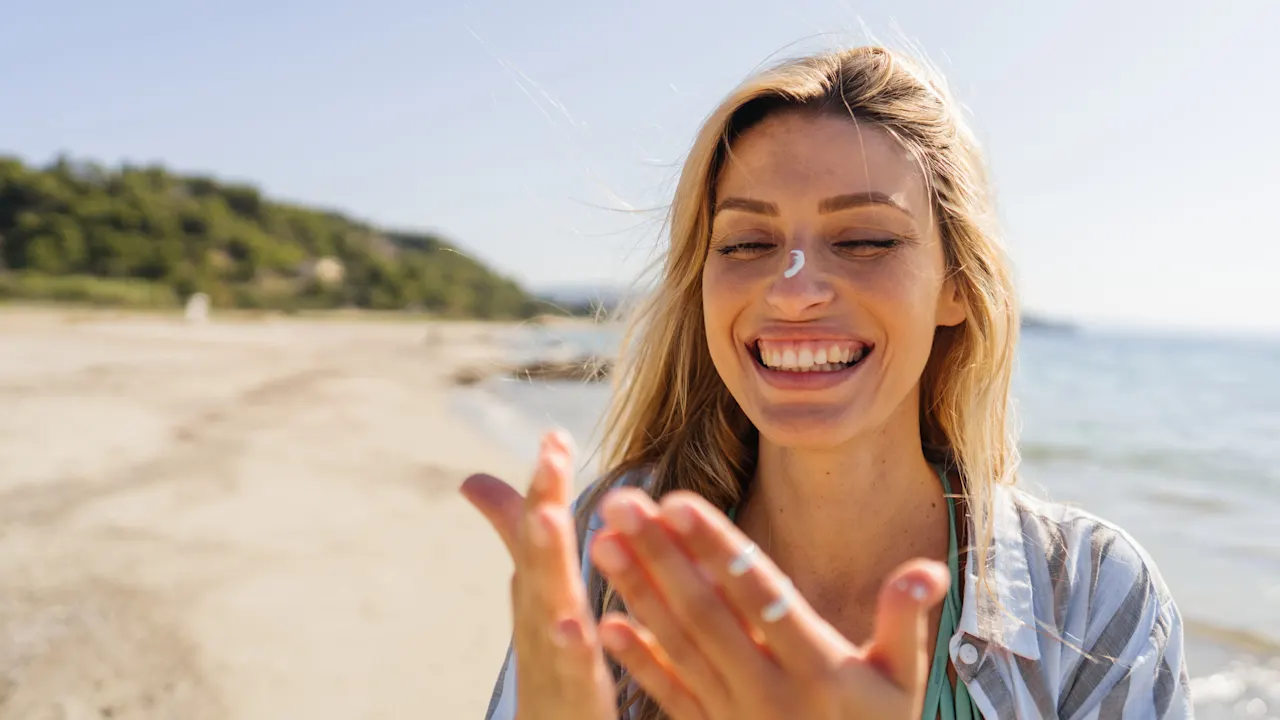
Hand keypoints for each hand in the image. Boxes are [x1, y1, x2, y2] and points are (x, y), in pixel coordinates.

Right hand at [460, 431, 616, 719]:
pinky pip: (572, 666)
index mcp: (542, 585)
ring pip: (549, 599)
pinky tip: (573, 621)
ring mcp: (551, 653)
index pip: (539, 525)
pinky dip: (569, 644)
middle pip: (539, 551)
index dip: (545, 482)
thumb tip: (474, 480)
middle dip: (543, 500)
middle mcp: (539, 612)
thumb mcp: (536, 593)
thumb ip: (518, 536)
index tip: (555, 433)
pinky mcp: (574, 692)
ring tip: (548, 516)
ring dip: (546, 558)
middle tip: (551, 452)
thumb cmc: (550, 663)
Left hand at [588, 488, 949, 719]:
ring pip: (679, 646)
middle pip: (705, 612)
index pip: (758, 594)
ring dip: (638, 593)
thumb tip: (928, 569)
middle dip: (659, 554)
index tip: (678, 501)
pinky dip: (638, 663)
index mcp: (817, 666)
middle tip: (619, 503)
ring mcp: (736, 715)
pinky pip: (671, 697)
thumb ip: (905, 622)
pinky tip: (606, 625)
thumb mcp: (904, 682)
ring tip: (602, 544)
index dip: (717, 547)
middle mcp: (769, 689)